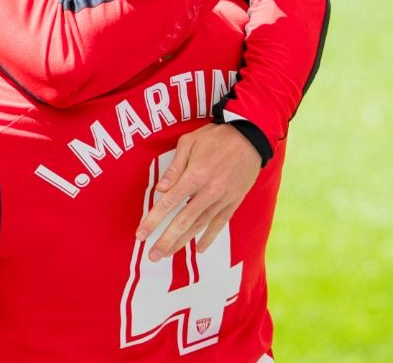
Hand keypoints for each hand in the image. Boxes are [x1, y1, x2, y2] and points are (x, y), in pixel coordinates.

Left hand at [135, 123, 260, 260]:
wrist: (251, 137)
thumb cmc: (216, 137)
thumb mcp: (190, 142)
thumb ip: (175, 167)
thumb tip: (160, 190)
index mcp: (195, 175)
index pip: (169, 203)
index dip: (153, 220)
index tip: (141, 234)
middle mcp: (209, 191)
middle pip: (183, 221)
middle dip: (166, 240)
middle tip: (152, 255)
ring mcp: (223, 198)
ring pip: (199, 225)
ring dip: (183, 242)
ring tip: (168, 254)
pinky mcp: (234, 201)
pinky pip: (219, 224)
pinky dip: (209, 238)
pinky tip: (198, 249)